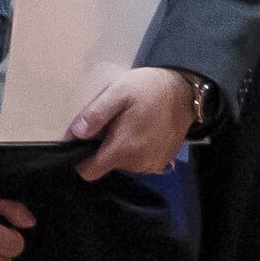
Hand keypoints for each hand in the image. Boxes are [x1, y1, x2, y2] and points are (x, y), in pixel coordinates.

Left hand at [68, 65, 200, 176]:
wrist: (184, 91)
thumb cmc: (148, 89)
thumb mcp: (118, 92)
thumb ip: (95, 114)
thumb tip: (75, 134)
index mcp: (123, 149)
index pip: (88, 171)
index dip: (79, 158)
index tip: (82, 140)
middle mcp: (137, 164)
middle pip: (105, 165)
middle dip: (103, 146)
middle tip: (112, 122)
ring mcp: (152, 165)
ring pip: (122, 163)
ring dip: (120, 147)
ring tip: (128, 123)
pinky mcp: (161, 163)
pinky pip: (138, 162)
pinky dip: (135, 150)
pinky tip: (141, 130)